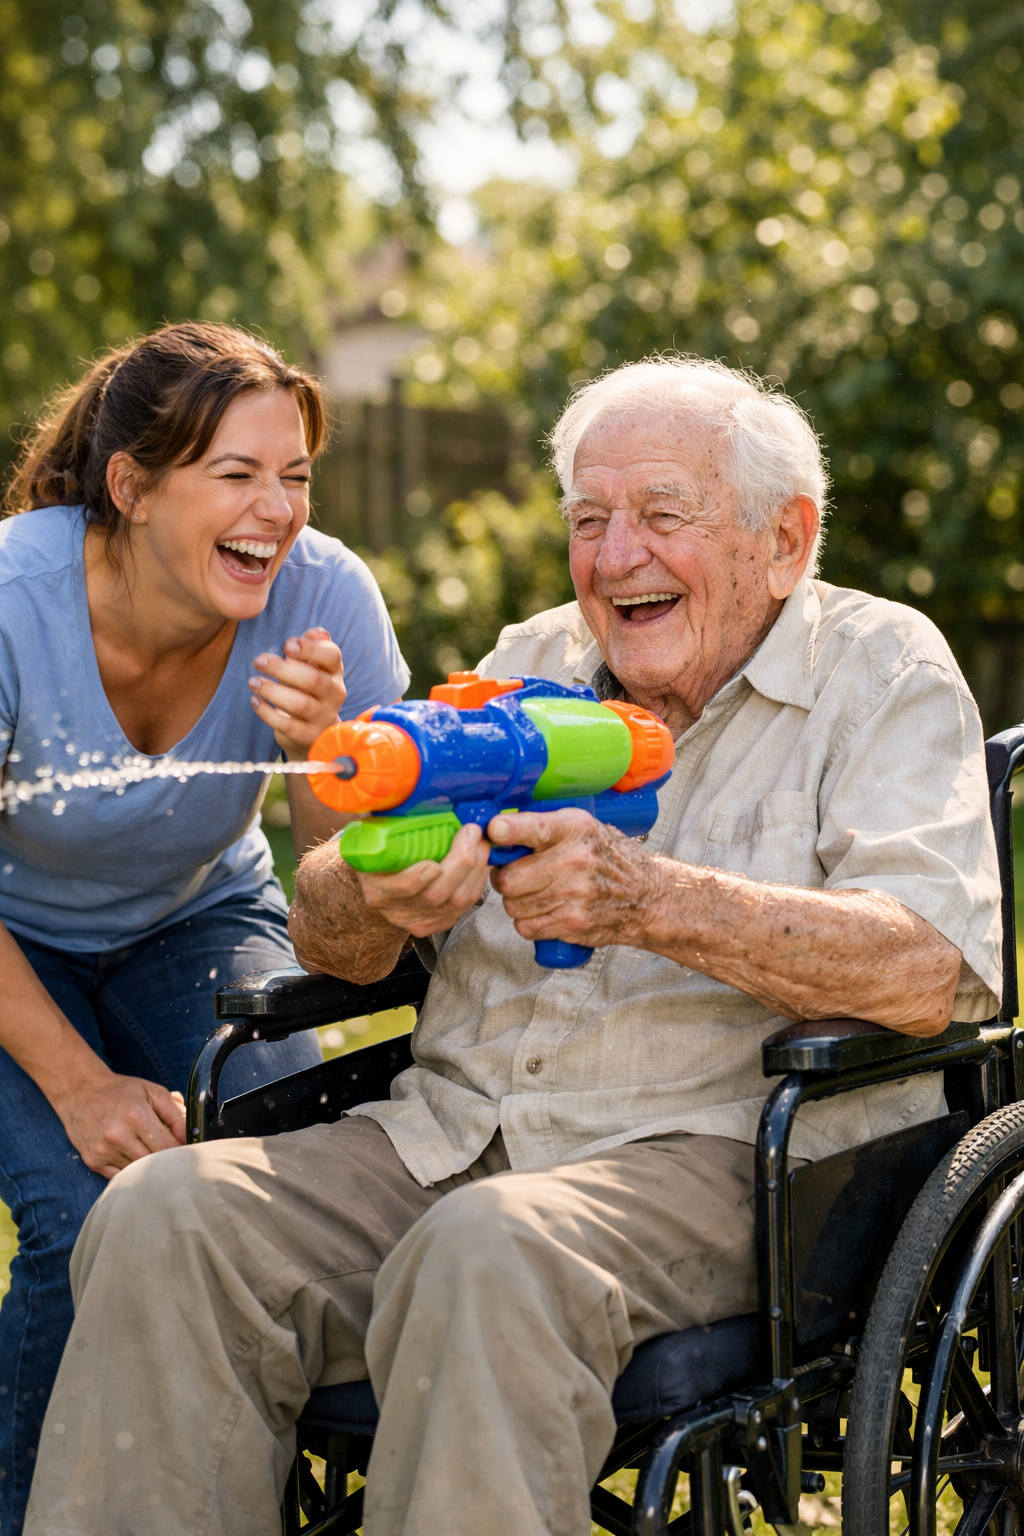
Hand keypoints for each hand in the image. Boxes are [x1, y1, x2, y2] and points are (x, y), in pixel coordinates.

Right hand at [52, 1069, 186, 1179]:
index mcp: (136, 1116)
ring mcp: (104, 1151)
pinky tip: (132, 1157)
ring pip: (137, 1173)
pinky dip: (130, 1171)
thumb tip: (189, 1136)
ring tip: (149, 1151)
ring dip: (147, 1167)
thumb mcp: (152, 1091)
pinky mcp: (93, 1161)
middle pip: (153, 1163)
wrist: (80, 1091)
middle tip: (171, 1154)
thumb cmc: (120, 1091)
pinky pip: (119, 1177)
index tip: (186, 1149)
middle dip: (166, 1160)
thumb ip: (175, 1113)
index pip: (168, 1147)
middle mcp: (118, 1136)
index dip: (181, 1151)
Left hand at [249, 627, 345, 757]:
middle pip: (313, 679)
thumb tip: (317, 632)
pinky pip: (287, 725)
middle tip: (258, 661)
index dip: (310, 648)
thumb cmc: (306, 689)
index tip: (286, 645)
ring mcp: (323, 717)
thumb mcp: (310, 666)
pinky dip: (267, 713)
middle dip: (283, 669)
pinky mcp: (308, 736)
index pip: (332, 656)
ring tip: (253, 682)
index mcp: (335, 672)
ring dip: (272, 691)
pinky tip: (255, 701)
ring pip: (300, 704)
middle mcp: (334, 694)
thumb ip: (311, 647)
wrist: (312, 731)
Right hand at [357, 822, 491, 937]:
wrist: (383, 875)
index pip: (399, 889)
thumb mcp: (375, 831)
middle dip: (461, 863)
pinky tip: (481, 860)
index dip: (418, 877)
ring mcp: (420, 919)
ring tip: (481, 842)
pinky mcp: (439, 922)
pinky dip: (478, 880)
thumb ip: (385, 815)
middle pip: (436, 895)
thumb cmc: (382, 847)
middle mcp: (396, 910)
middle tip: (472, 833)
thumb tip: (398, 786)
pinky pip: (467, 904)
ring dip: (476, 869)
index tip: (434, 861)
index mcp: (376, 888)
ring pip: (457, 901)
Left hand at [488, 808, 660, 948]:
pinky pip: (525, 927)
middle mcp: (574, 861)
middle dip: (505, 878)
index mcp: (575, 829)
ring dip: (517, 902)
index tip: (494, 830)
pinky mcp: (572, 923)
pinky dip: (528, 922)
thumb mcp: (585, 828)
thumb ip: (545, 826)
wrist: (647, 896)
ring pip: (513, 905)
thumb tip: (496, 830)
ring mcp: (573, 895)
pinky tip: (545, 911)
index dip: (509, 830)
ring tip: (538, 893)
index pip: (535, 827)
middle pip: (508, 877)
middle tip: (517, 874)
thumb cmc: (610, 859)